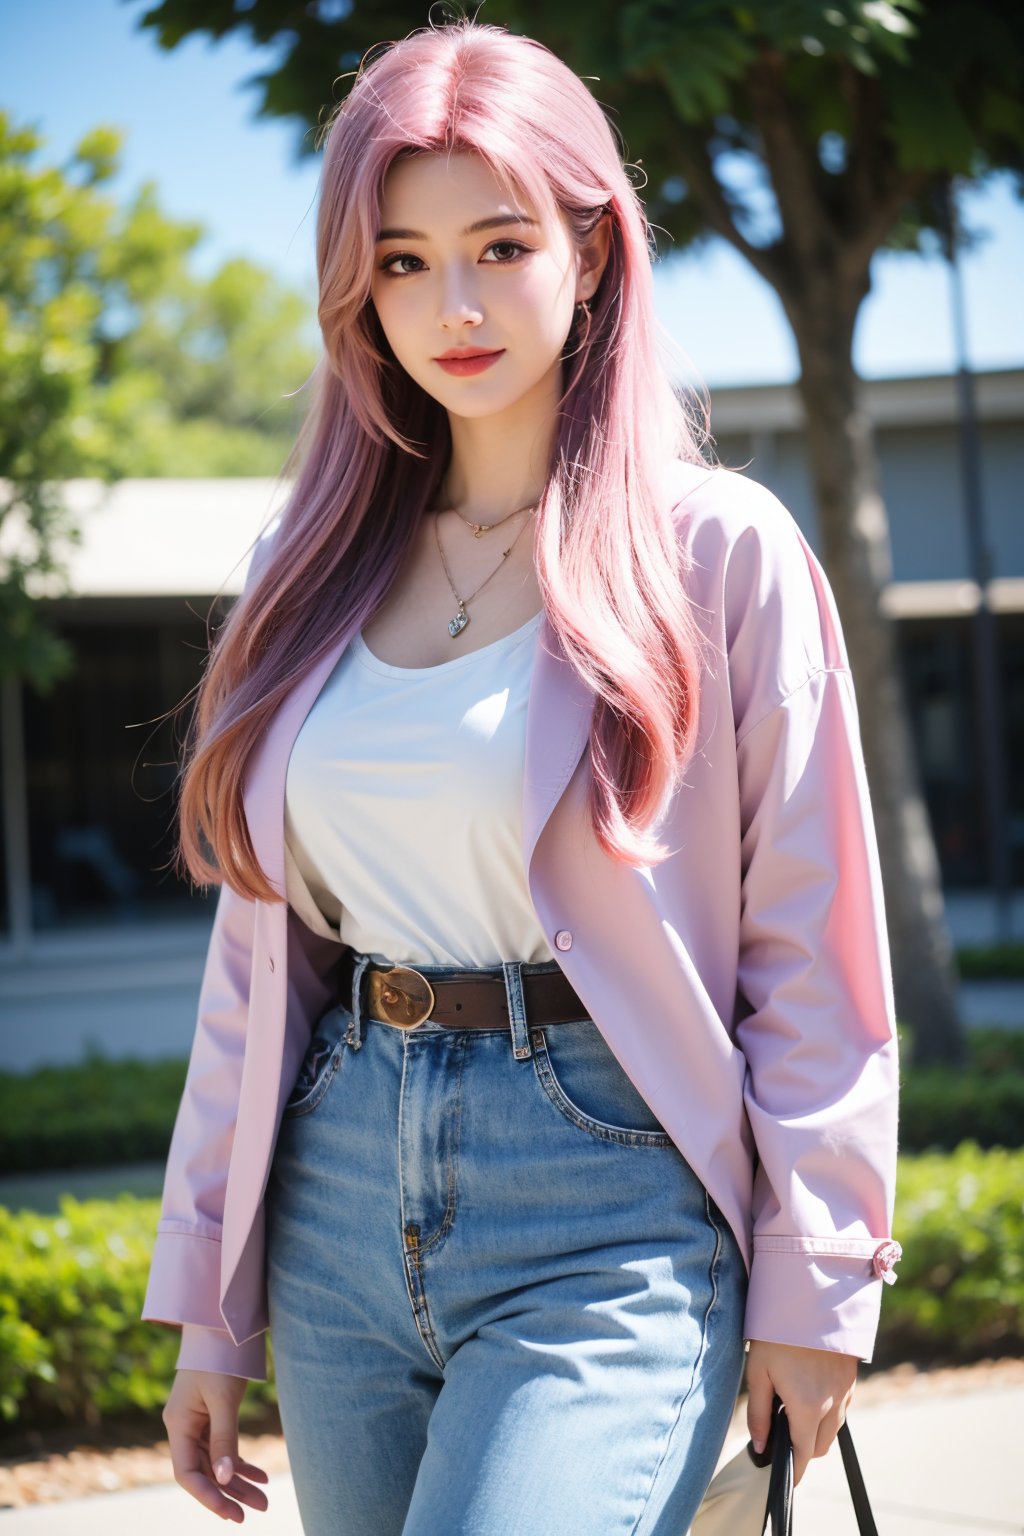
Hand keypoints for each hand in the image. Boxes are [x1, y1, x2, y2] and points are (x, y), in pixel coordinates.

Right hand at [163, 1368, 269, 1521]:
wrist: (223, 1323)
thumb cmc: (220, 1356)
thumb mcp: (224, 1399)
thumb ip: (224, 1439)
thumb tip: (225, 1479)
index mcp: (178, 1424)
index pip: (187, 1473)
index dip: (207, 1496)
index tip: (231, 1513)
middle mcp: (183, 1427)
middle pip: (204, 1471)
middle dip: (230, 1493)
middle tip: (257, 1511)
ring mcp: (197, 1422)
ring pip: (216, 1463)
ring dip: (239, 1482)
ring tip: (264, 1500)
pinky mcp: (211, 1416)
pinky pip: (223, 1448)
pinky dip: (241, 1462)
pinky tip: (260, 1476)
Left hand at [745, 1339, 858, 1485]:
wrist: (809, 1296)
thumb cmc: (776, 1333)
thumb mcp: (758, 1372)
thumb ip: (758, 1414)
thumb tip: (760, 1448)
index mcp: (807, 1406)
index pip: (804, 1453)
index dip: (796, 1471)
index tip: (788, 1481)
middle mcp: (831, 1402)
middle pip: (821, 1445)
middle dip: (805, 1450)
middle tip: (783, 1439)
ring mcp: (845, 1388)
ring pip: (834, 1427)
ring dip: (818, 1431)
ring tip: (794, 1412)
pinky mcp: (851, 1375)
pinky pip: (842, 1406)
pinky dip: (829, 1411)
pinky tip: (810, 1392)